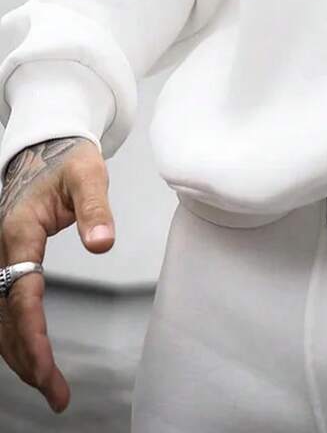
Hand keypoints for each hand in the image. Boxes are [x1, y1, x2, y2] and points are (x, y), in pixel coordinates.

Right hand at [0, 136, 115, 414]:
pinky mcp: (7, 263)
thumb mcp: (88, 175)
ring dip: (20, 356)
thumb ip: (96, 208)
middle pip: (6, 318)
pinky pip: (6, 309)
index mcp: (19, 231)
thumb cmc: (68, 159)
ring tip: (52, 389)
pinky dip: (17, 338)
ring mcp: (1, 258)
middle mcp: (2, 250)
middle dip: (27, 360)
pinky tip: (34, 359)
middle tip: (56, 395)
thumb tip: (102, 244)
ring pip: (1, 319)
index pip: (21, 295)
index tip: (46, 367)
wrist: (46, 145)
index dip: (32, 335)